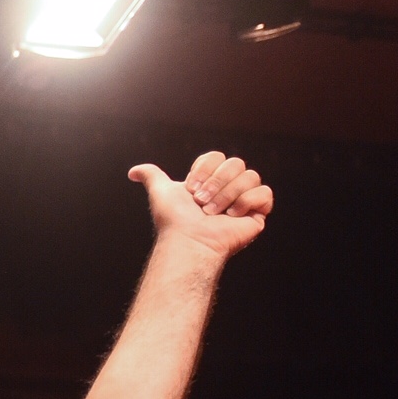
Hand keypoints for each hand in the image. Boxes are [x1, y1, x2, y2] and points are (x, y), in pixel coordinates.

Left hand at [131, 150, 272, 261]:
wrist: (187, 242)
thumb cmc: (173, 220)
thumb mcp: (160, 192)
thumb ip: (151, 176)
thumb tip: (133, 172)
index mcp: (210, 181)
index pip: (217, 156)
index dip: (204, 170)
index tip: (191, 189)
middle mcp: (228, 188)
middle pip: (236, 163)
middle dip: (216, 182)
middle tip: (200, 203)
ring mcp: (244, 201)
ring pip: (251, 176)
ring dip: (227, 194)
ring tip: (212, 213)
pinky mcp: (257, 214)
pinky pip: (264, 193)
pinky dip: (246, 202)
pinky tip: (232, 216)